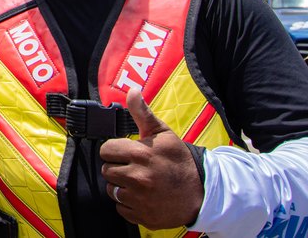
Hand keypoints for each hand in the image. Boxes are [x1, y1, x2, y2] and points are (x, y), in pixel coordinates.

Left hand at [99, 89, 203, 228]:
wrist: (201, 193)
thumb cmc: (179, 161)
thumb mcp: (163, 134)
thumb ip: (143, 113)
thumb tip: (131, 91)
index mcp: (140, 154)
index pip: (106, 150)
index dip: (115, 150)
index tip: (126, 152)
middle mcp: (137, 177)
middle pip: (106, 170)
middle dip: (117, 167)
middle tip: (134, 167)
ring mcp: (139, 199)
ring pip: (112, 190)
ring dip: (121, 186)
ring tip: (139, 182)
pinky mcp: (141, 216)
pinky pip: (120, 208)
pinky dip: (128, 204)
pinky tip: (142, 197)